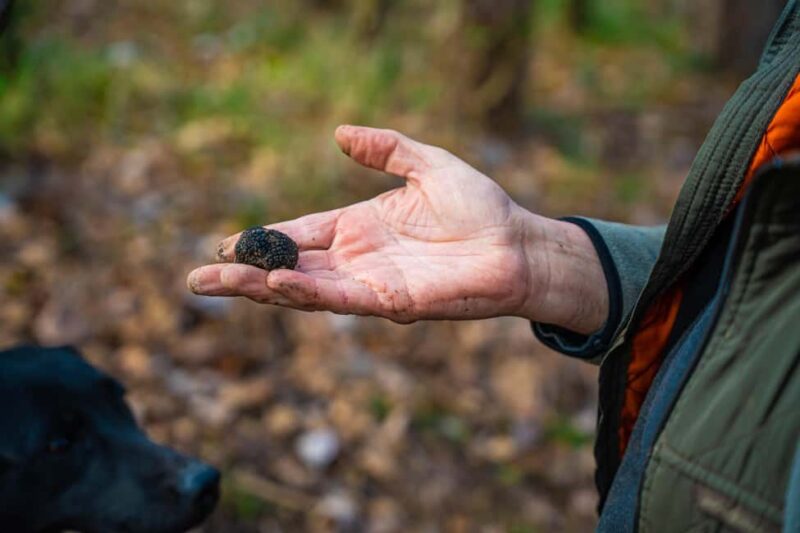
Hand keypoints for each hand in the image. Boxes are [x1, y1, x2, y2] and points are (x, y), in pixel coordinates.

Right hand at [187, 126, 607, 331]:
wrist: (519, 243)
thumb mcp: (427, 163)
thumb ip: (386, 148)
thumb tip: (339, 132)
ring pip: (304, 288)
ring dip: (260, 286)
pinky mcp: (392, 302)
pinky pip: (341, 298)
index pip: (299, 233)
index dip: (262, 239)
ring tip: (217, 281)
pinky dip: (306, 292)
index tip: (224, 242)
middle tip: (197, 279)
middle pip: (288, 267)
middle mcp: (358, 259)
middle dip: (243, 273)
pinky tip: (273, 281)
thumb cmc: (480, 207)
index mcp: (360, 228)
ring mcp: (372, 283)